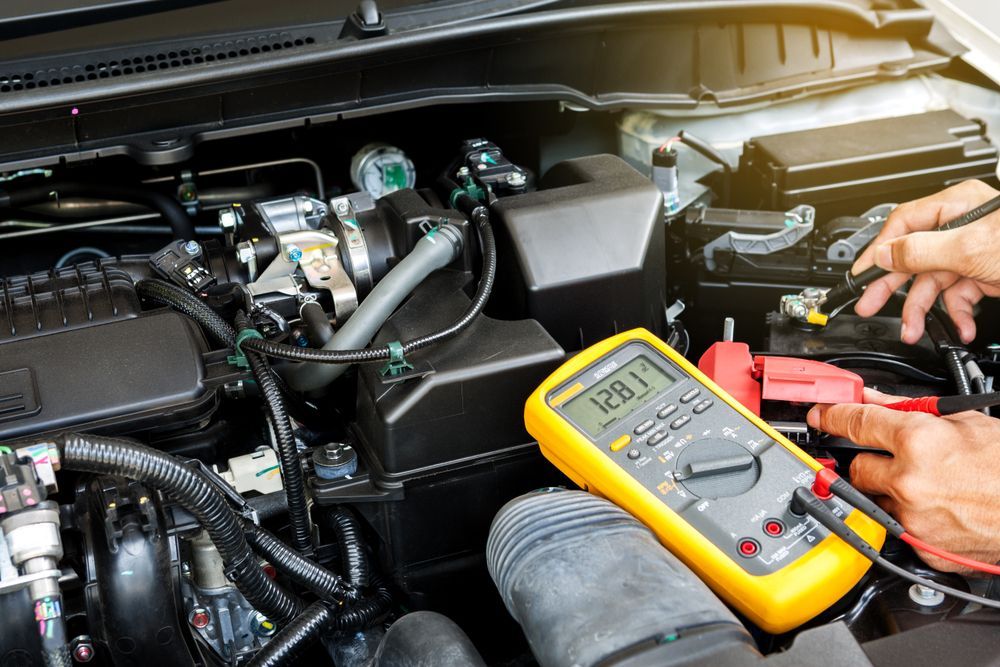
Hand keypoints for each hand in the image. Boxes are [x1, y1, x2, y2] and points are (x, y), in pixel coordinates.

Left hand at [807, 388, 999, 572]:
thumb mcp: (964, 422)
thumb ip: (909, 409)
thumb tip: (874, 398)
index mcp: (918, 442)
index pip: (854, 422)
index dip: (831, 415)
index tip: (819, 415)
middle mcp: (909, 482)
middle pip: (856, 467)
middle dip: (869, 461)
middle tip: (895, 459)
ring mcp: (914, 518)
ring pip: (873, 500)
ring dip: (888, 492)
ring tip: (926, 485)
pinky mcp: (921, 547)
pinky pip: (896, 528)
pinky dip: (908, 518)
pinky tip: (937, 509)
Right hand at [851, 180, 999, 343]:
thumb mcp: (969, 248)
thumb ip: (920, 250)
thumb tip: (884, 254)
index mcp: (955, 207)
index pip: (902, 226)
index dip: (879, 252)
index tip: (862, 275)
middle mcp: (961, 227)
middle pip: (914, 257)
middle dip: (895, 287)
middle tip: (871, 306)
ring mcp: (975, 252)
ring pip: (936, 282)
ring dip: (926, 310)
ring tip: (915, 330)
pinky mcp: (987, 274)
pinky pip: (961, 295)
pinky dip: (959, 314)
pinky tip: (960, 326)